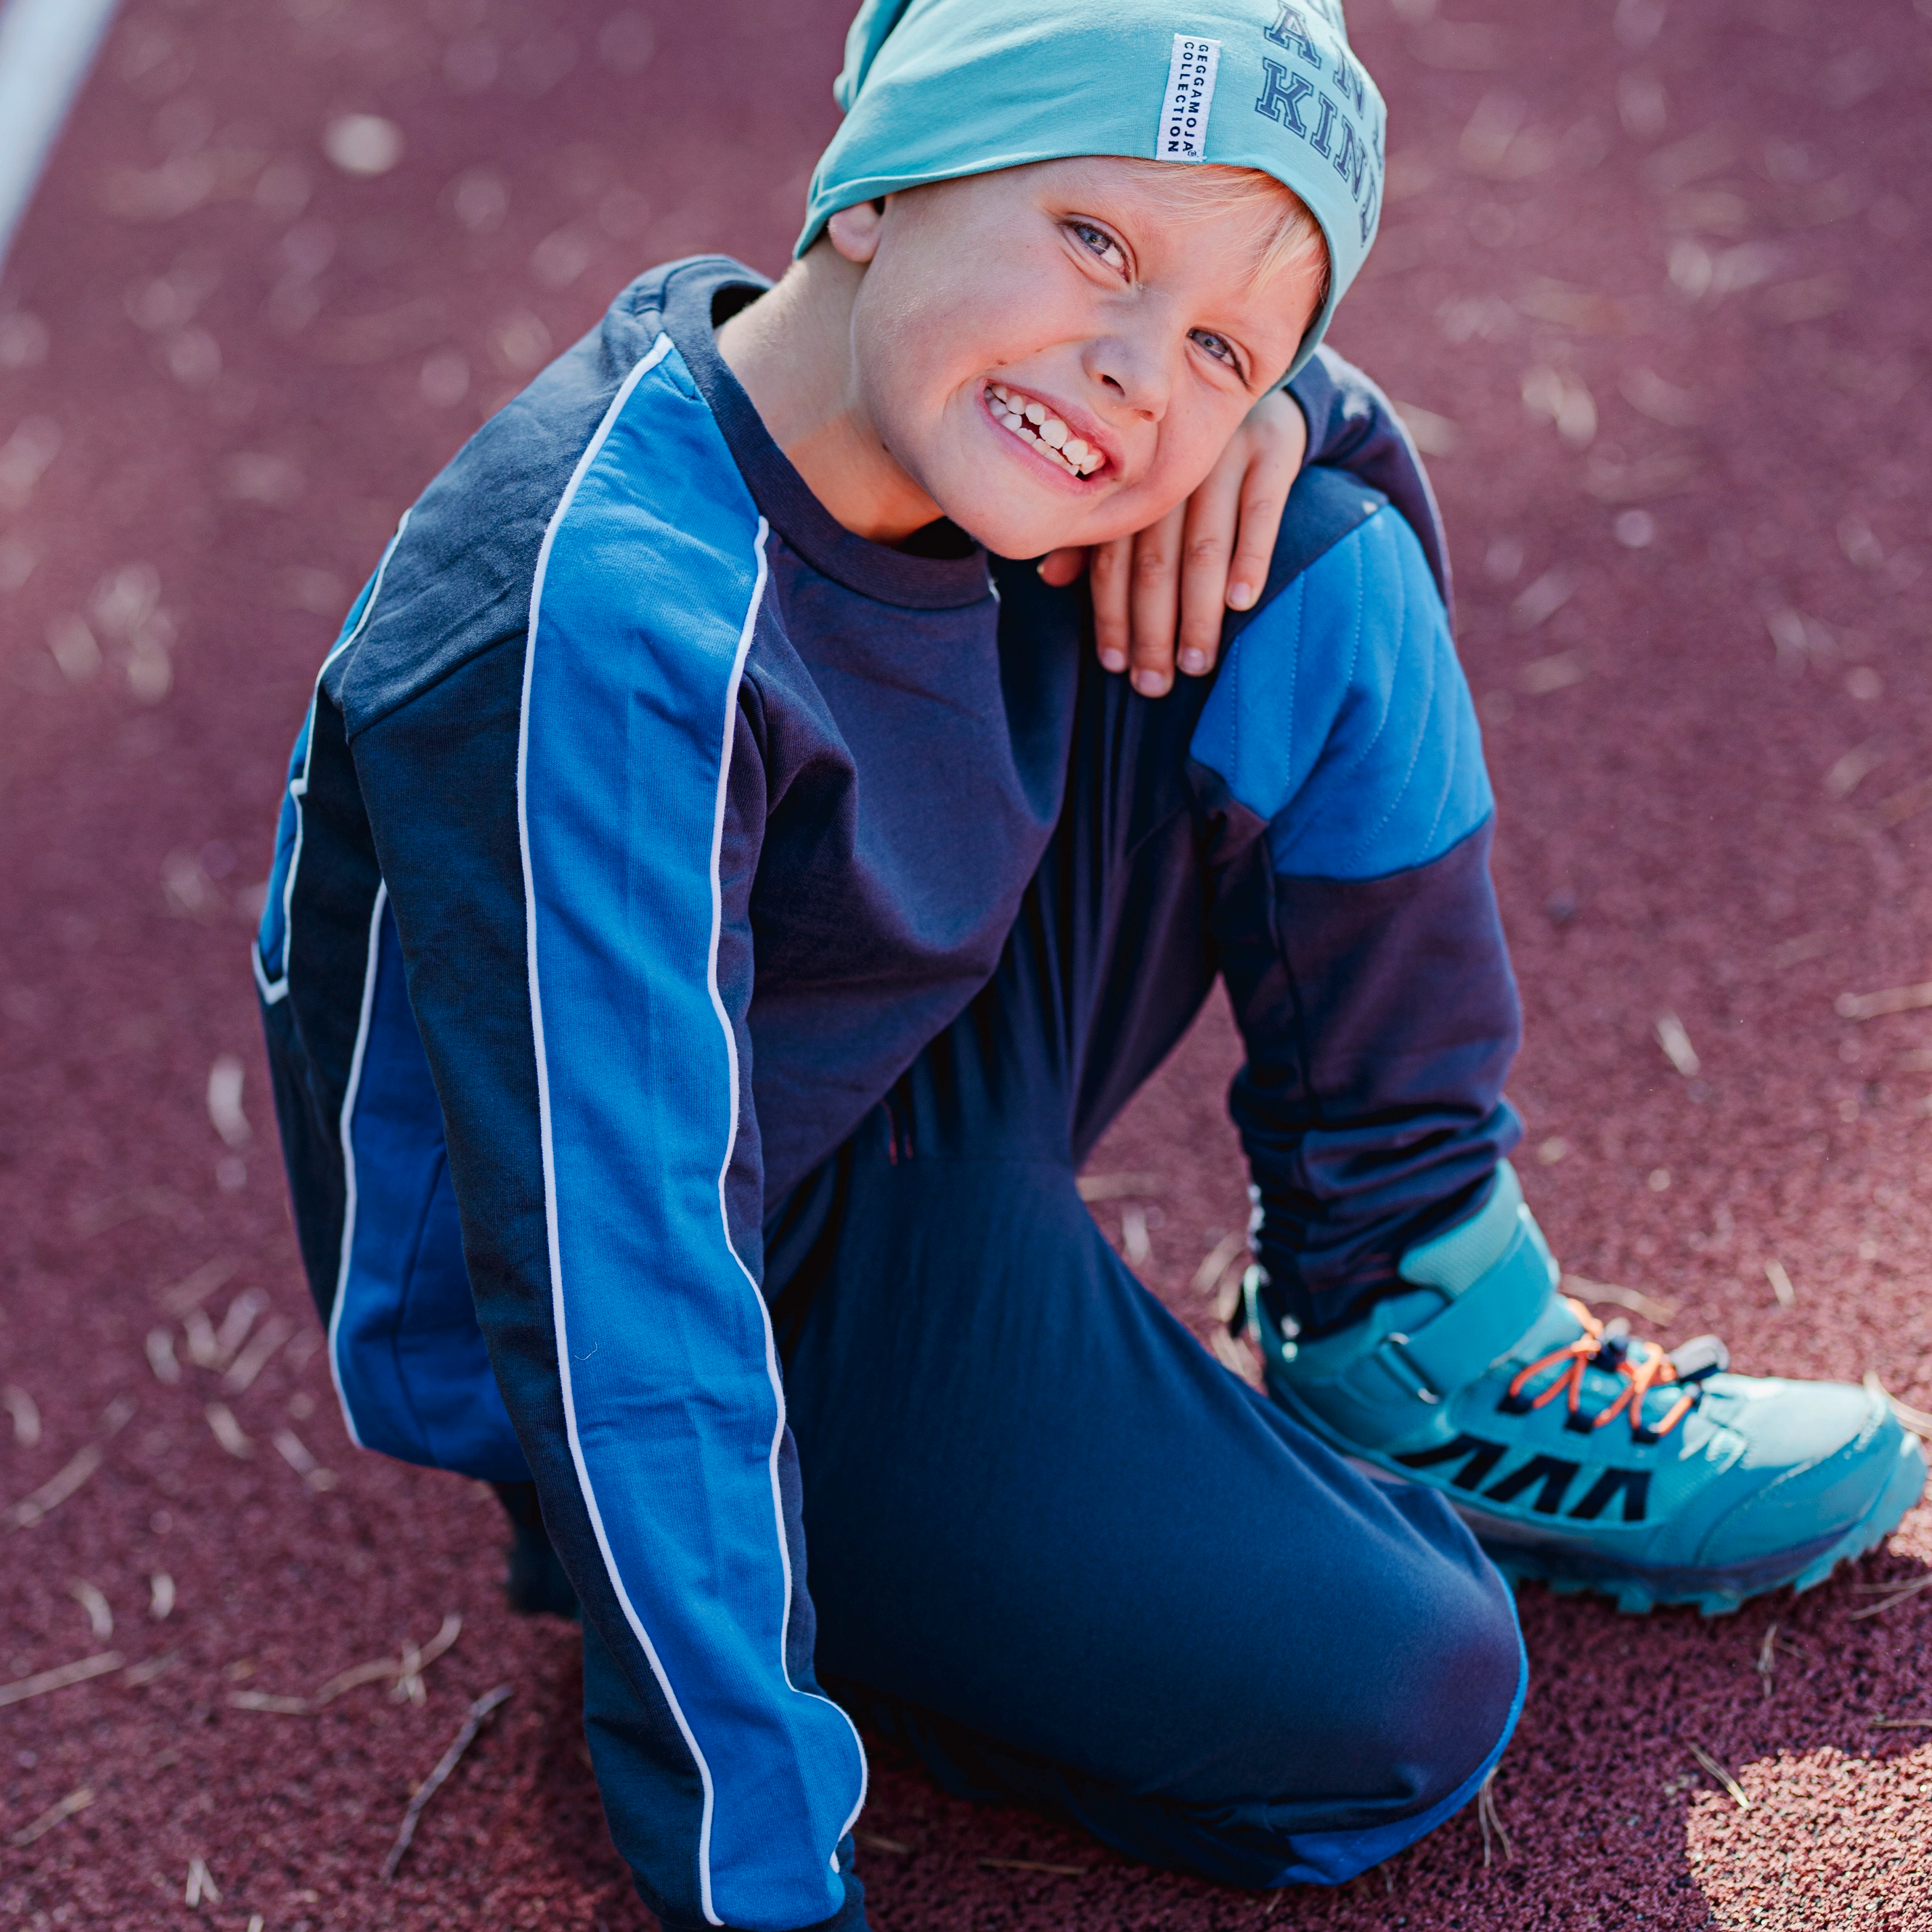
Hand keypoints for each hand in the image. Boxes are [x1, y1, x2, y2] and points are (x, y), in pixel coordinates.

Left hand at [1038, 386, 1308, 695]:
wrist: (1262, 388)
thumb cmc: (1190, 456)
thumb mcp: (1141, 486)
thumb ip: (1100, 533)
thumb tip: (1051, 578)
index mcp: (1131, 482)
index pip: (1112, 559)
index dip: (1110, 616)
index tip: (1113, 667)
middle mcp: (1170, 470)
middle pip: (1154, 562)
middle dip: (1152, 631)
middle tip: (1155, 686)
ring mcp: (1221, 457)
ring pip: (1203, 547)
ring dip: (1198, 613)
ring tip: (1196, 664)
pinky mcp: (1273, 449)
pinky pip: (1260, 509)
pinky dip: (1251, 557)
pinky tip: (1241, 604)